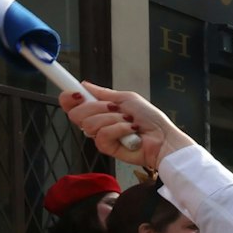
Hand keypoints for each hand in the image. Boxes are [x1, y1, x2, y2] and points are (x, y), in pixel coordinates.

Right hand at [58, 84, 197, 168]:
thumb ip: (103, 93)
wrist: (163, 138)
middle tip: (115, 108)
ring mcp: (101, 136)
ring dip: (114, 119)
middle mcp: (97, 122)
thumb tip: (84, 84)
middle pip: (76, 114)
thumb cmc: (150, 118)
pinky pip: (102, 135)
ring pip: (90, 124)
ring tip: (129, 121)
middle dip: (96, 108)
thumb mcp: (127, 98)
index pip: (73, 104)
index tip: (75, 93)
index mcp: (99, 109)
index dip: (69, 98)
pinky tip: (131, 131)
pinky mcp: (107, 148)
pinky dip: (119, 129)